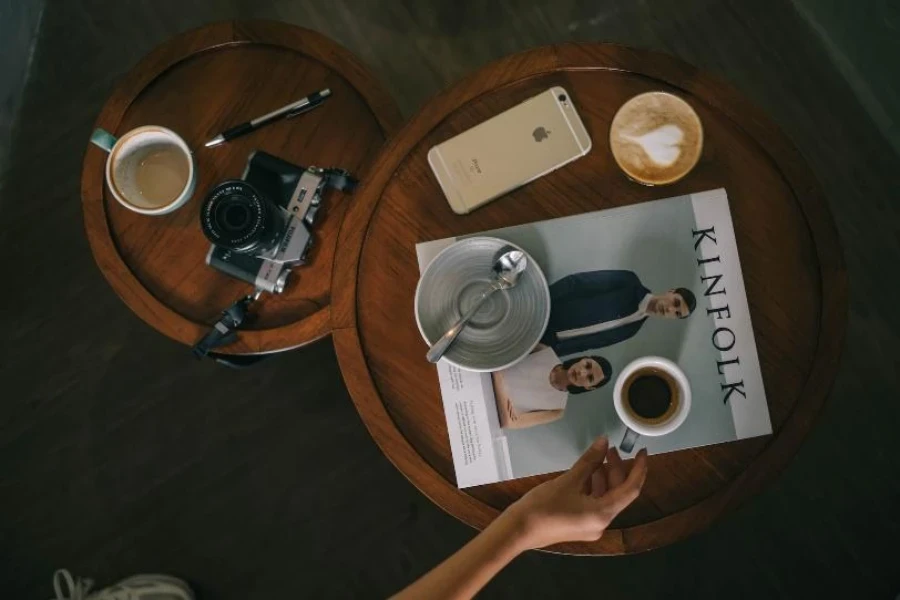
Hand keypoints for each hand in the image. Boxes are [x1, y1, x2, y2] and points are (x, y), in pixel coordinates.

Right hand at [500, 437, 647, 549]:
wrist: (518, 530)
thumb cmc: (543, 506)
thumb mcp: (569, 480)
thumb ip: (589, 461)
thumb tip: (603, 441)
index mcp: (603, 514)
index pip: (631, 489)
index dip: (639, 469)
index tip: (643, 452)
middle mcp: (602, 523)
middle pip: (618, 493)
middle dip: (616, 470)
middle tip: (611, 449)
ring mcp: (591, 526)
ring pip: (606, 497)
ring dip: (604, 477)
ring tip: (598, 457)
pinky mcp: (580, 524)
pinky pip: (595, 503)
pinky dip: (594, 487)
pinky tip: (587, 472)